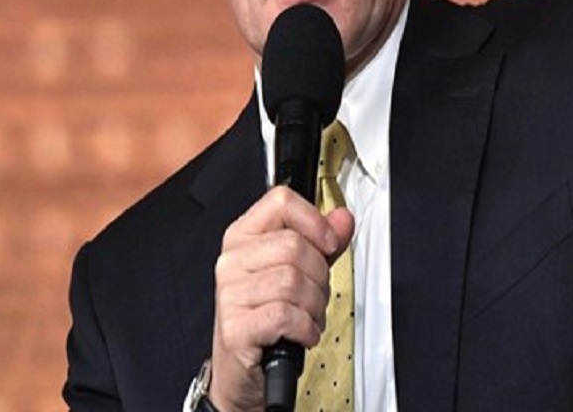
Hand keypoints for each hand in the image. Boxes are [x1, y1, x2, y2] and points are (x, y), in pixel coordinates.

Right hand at [208, 186, 353, 411]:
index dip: (314, 221)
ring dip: (314, 306)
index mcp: (243, 236)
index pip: (280, 202)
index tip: (327, 243)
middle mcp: (232, 260)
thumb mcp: (297, 272)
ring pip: (293, 281)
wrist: (241, 369)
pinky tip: (300, 334)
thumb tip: (342, 219)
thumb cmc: (266, 317)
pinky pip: (287, 315)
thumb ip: (322, 244)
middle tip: (314, 294)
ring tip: (306, 317)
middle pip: (294, 246)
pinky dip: (305, 328)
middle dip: (319, 276)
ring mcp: (230, 294)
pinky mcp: (235, 327)